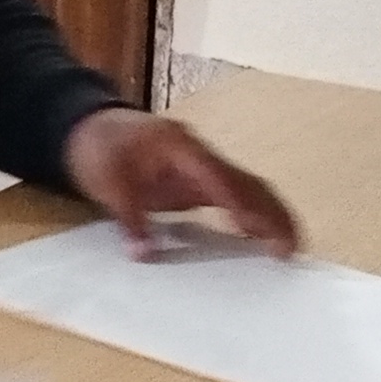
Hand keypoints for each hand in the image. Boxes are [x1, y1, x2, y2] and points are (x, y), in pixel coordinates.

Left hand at [60, 107, 298, 256]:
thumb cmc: (98, 148)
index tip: (258, 231)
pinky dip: (250, 216)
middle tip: (292, 246)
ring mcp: (201, 167)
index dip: (241, 205)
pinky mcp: (196, 181)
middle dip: (271, 212)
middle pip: (246, 182)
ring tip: (288, 248)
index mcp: (181, 146)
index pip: (219, 178)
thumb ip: (129, 219)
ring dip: (268, 215)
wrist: (88, 127)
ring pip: (246, 188)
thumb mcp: (106, 184)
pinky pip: (232, 197)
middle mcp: (200, 154)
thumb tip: (144, 254)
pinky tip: (261, 240)